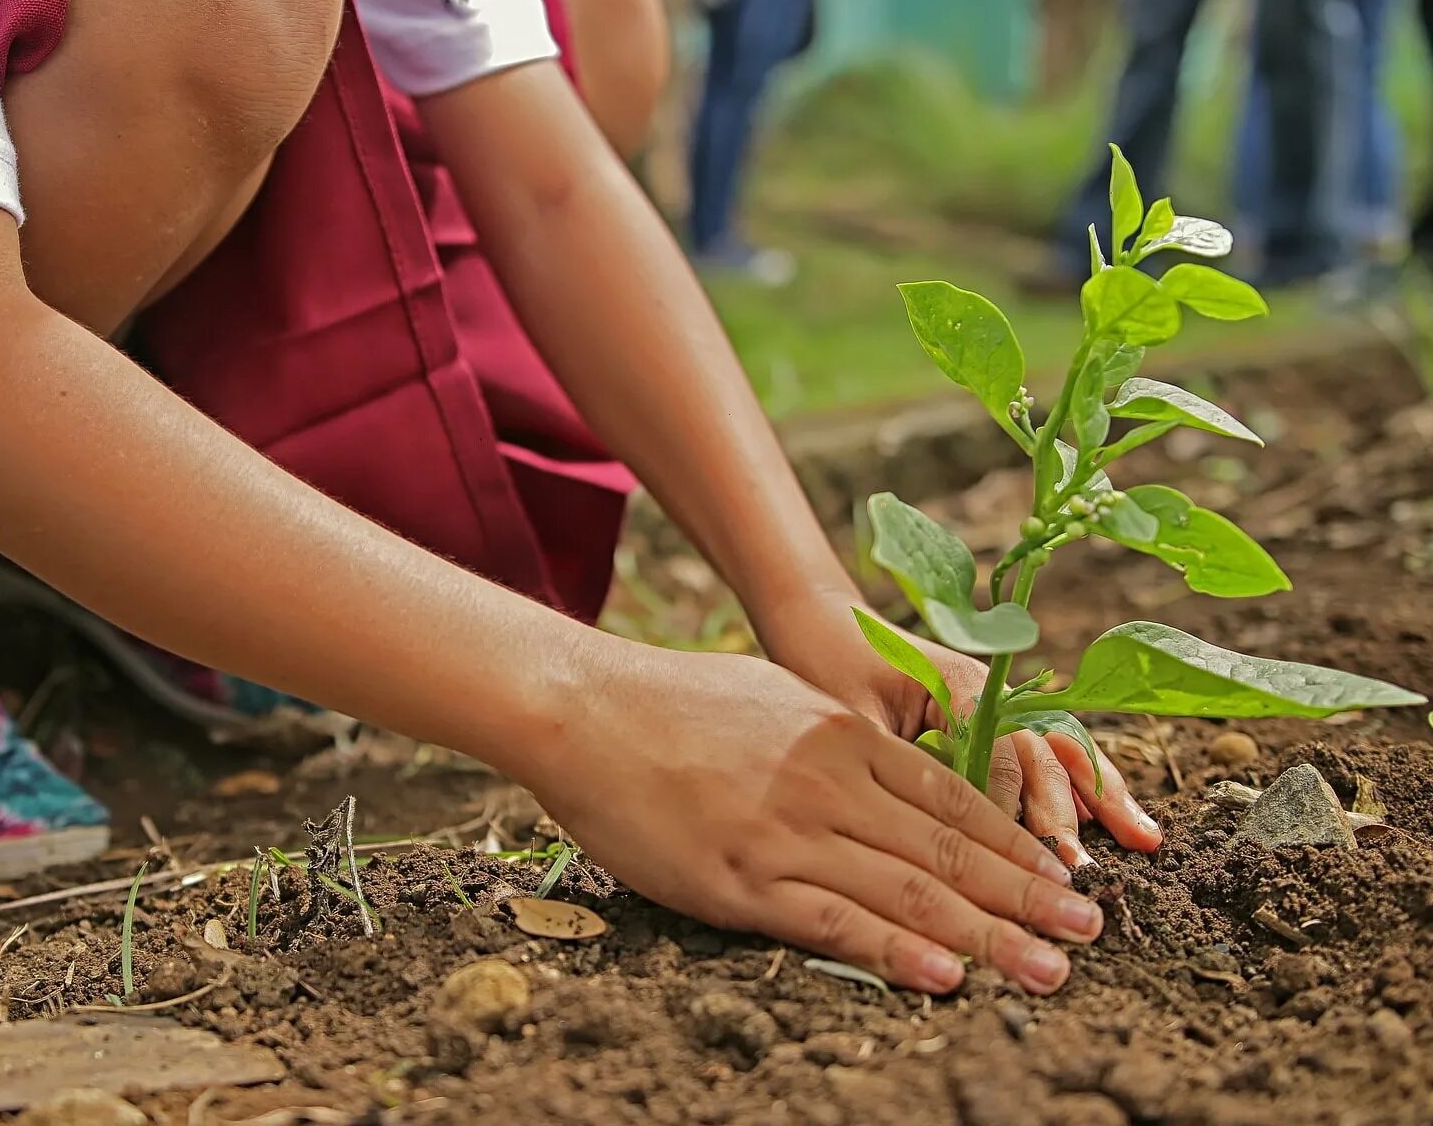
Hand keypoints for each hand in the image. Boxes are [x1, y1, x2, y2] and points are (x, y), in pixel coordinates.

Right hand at [517, 645, 1104, 994]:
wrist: (586, 708)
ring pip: (907, 892)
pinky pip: (832, 922)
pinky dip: (895, 952)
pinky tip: (946, 976)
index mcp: (843, 735)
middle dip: (1027, 896)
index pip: (953, 800)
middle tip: (1089, 932)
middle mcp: (831, 782)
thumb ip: (837, 740)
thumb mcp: (776, 698)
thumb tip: (886, 769)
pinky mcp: (740, 879)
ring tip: (1049, 969)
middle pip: (949, 850)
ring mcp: (787, 832)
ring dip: (988, 935)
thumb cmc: (675, 701)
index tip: (1063, 877)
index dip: (1016, 844)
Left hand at [754, 590, 1161, 866]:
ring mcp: (1000, 703)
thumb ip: (896, 763)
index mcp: (958, 685)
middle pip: (1041, 755)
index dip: (1009, 812)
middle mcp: (991, 692)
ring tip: (1145, 840)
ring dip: (1101, 797)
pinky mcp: (997, 719)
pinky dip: (1087, 785)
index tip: (1020, 863)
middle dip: (1064, 815)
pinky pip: (1050, 753)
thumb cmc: (825, 667)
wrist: (822, 622)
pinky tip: (1124, 821)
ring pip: (1061, 752)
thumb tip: (927, 829)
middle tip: (1080, 874)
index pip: (999, 756)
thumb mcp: (851, 718)